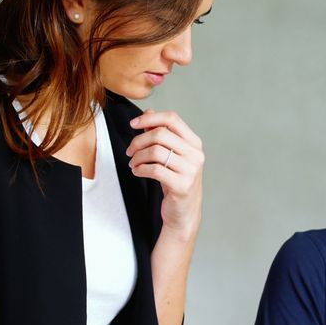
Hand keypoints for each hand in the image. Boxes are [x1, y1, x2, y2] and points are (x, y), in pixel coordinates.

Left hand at [127, 110, 204, 237]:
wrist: (184, 211)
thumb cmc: (176, 180)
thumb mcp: (171, 155)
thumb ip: (161, 134)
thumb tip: (148, 113)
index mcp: (194, 143)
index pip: (172, 119)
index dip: (150, 118)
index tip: (133, 124)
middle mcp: (195, 154)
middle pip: (160, 134)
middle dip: (138, 141)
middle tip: (130, 151)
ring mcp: (190, 170)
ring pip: (155, 152)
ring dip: (138, 157)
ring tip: (133, 164)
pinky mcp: (181, 185)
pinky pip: (154, 170)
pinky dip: (140, 169)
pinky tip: (137, 172)